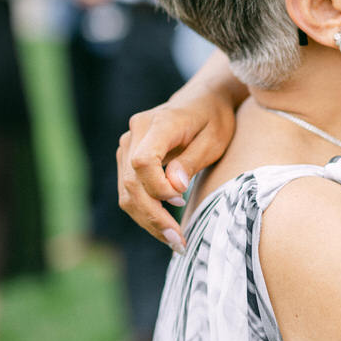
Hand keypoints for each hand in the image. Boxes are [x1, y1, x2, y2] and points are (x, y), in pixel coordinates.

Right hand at [117, 91, 237, 248]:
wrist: (204, 100)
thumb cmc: (214, 119)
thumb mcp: (214, 139)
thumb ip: (192, 162)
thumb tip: (174, 188)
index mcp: (160, 123)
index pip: (143, 161)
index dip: (157, 187)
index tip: (181, 200)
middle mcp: (136, 131)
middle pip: (131, 181)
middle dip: (153, 215)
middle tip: (179, 241)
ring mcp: (128, 143)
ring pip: (126, 190)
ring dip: (147, 219)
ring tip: (174, 241)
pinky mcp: (128, 156)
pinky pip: (129, 190)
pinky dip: (145, 211)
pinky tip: (165, 227)